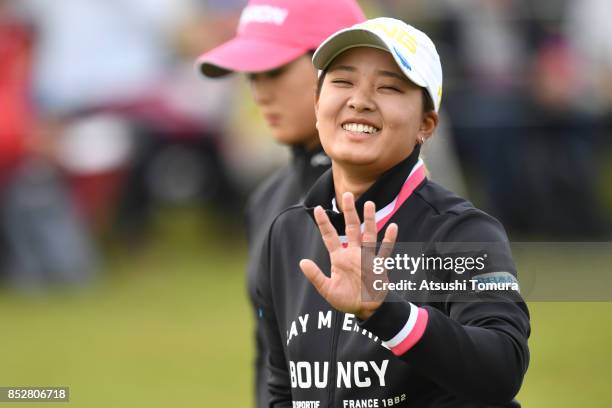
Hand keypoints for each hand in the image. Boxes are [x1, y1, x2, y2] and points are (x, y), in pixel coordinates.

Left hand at [299, 192, 397, 319]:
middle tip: (347, 194)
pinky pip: (384, 251)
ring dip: (369, 220)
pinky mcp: (379, 266)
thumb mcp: (327, 290)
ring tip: (369, 204)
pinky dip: (388, 240)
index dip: (324, 223)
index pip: (330, 236)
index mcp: (339, 258)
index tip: (318, 208)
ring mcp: (367, 258)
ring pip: (368, 235)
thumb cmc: (346, 300)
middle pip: (351, 228)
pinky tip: (392, 227)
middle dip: (349, 212)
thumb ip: (316, 276)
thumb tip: (302, 262)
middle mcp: (353, 254)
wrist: (365, 310)